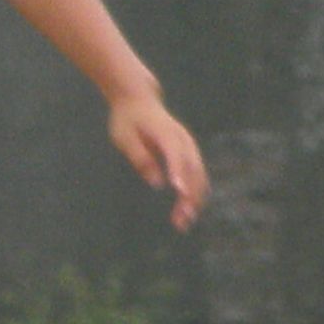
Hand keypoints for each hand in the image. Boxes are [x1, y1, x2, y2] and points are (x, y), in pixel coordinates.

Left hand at [110, 87, 209, 228]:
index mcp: (166, 133)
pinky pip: (196, 175)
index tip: (179, 192)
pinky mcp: (188, 153)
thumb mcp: (124, 137)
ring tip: (182, 223)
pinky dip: (194, 194)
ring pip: (198, 176)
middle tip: (181, 220)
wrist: (139, 100)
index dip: (178, 173)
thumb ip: (140, 158)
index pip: (175, 154)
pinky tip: (185, 212)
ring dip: (194, 200)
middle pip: (192, 170)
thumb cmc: (128, 120)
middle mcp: (182, 139)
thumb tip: (157, 183)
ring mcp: (188, 146)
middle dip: (189, 196)